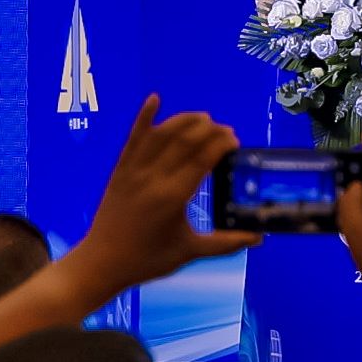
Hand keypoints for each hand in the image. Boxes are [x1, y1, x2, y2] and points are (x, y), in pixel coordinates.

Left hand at [73, 99, 257, 291]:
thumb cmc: (148, 259)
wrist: (102, 262)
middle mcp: (153, 178)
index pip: (203, 158)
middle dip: (209, 130)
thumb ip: (226, 243)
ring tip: (203, 118)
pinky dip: (144, 117)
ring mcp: (133, 171)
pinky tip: (154, 98)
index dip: (221, 144)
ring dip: (184, 120)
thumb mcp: (190, 252)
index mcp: (173, 197)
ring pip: (161, 134)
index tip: (235, 141)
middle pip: (185, 140)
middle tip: (225, 131)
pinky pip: (133, 138)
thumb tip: (259, 238)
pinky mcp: (120, 170)